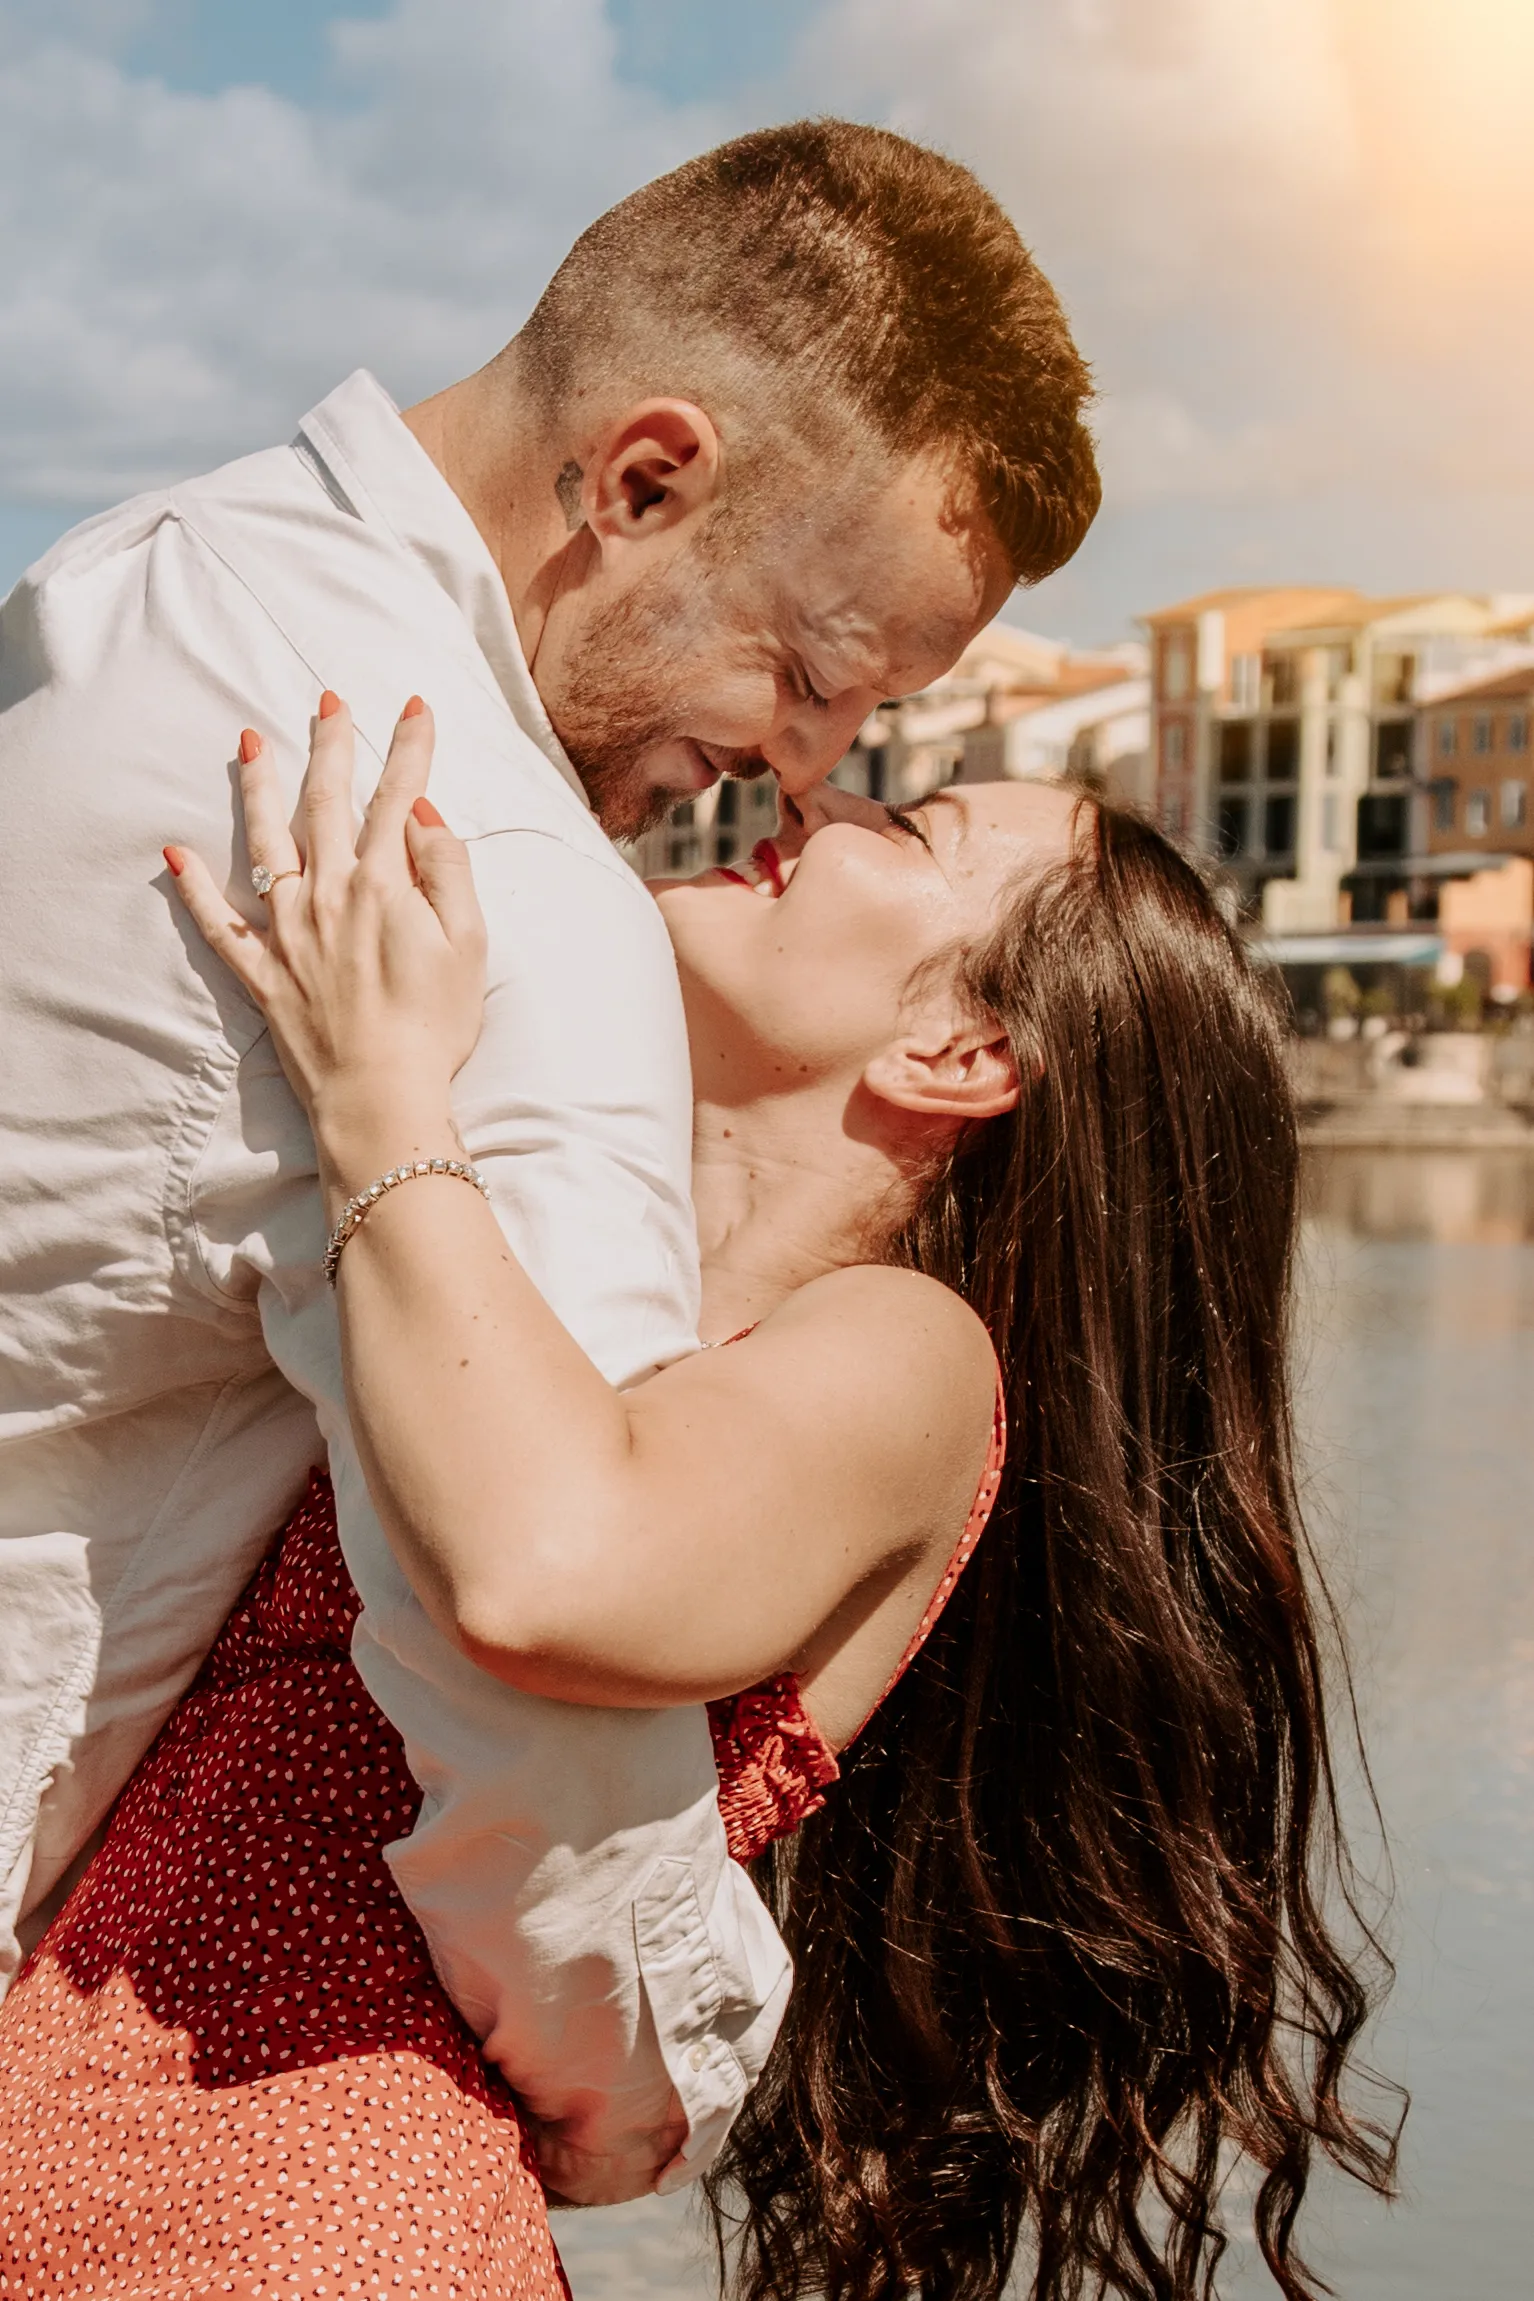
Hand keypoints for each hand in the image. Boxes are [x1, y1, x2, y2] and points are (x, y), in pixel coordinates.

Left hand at [167, 693, 486, 1158]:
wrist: (381, 1096)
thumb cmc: (435, 1026)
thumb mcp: (470, 944)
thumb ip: (447, 871)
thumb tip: (421, 817)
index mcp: (384, 884)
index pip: (398, 798)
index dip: (410, 748)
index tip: (416, 706)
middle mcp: (328, 894)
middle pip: (328, 803)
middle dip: (331, 745)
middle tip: (327, 699)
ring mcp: (289, 932)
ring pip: (267, 844)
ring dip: (259, 790)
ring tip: (251, 743)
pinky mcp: (264, 973)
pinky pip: (219, 924)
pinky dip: (194, 889)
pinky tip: (175, 854)